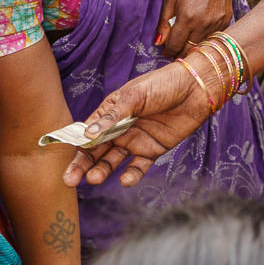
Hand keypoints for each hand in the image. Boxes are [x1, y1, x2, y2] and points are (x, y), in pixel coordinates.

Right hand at [67, 61, 207, 188]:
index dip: (76, 145)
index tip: (67, 157)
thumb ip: (113, 116)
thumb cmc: (163, 84)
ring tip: (93, 179)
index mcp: (111, 112)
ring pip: (113, 161)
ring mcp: (135, 140)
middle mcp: (120, 129)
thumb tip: (88, 134)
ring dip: (102, 170)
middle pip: (95, 150)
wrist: (196, 88)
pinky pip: (139, 166)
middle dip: (82, 165)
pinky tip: (125, 180)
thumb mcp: (135, 95)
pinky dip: (131, 175)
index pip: (88, 132)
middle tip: (69, 180)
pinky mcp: (153, 150)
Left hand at [154, 0, 236, 57]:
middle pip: (189, 50)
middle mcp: (203, 24)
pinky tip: (199, 35)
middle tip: (174, 53)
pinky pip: (214, 37)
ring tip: (185, 45)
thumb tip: (158, 42)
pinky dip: (205, 39)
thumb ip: (163, 22)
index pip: (175, 45)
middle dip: (180, 54)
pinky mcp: (226, 21)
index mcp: (186, 18)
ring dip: (193, 48)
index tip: (165, 52)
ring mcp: (216, 23)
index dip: (168, 52)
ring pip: (203, 45)